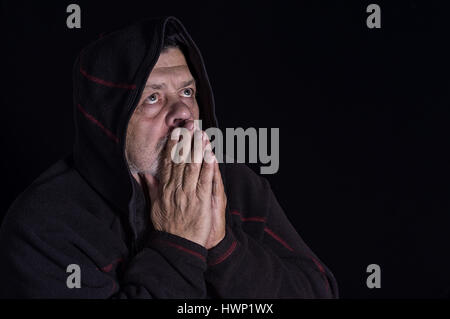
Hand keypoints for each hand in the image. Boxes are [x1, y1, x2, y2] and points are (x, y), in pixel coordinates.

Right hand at [143, 123, 225, 248]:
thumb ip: (151, 188)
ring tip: (202, 134)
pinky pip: (205, 181)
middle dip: (186, 141)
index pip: (169, 163)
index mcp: (165, 189)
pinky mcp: (201, 201)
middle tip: (190, 124)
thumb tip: (142, 174)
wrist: (178, 246)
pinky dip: (208, 167)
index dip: (173, 145)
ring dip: (198, 149)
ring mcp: (189, 194)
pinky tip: (211, 154)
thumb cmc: (167, 227)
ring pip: (193, 167)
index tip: (176, 131)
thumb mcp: (154, 207)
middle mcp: (176, 188)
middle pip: (181, 161)